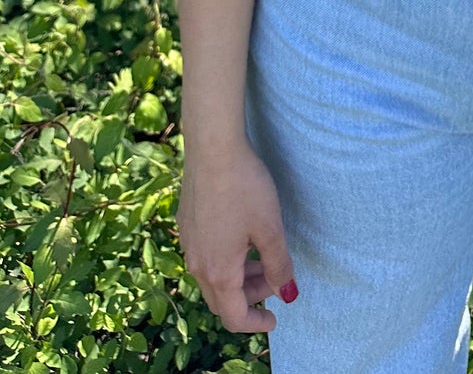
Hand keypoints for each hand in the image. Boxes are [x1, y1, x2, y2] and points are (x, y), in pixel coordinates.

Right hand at [178, 138, 297, 331]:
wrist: (213, 149)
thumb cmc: (246, 188)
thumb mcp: (270, 228)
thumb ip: (278, 265)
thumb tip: (286, 293)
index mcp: (218, 272)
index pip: (233, 317)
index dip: (256, 324)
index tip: (275, 319)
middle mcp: (197, 264)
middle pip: (222, 299)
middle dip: (249, 299)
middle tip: (274, 283)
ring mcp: (188, 244)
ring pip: (213, 277)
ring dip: (238, 278)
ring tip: (262, 260)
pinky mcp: (186, 225)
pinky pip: (205, 256)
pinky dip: (226, 260)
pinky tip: (242, 238)